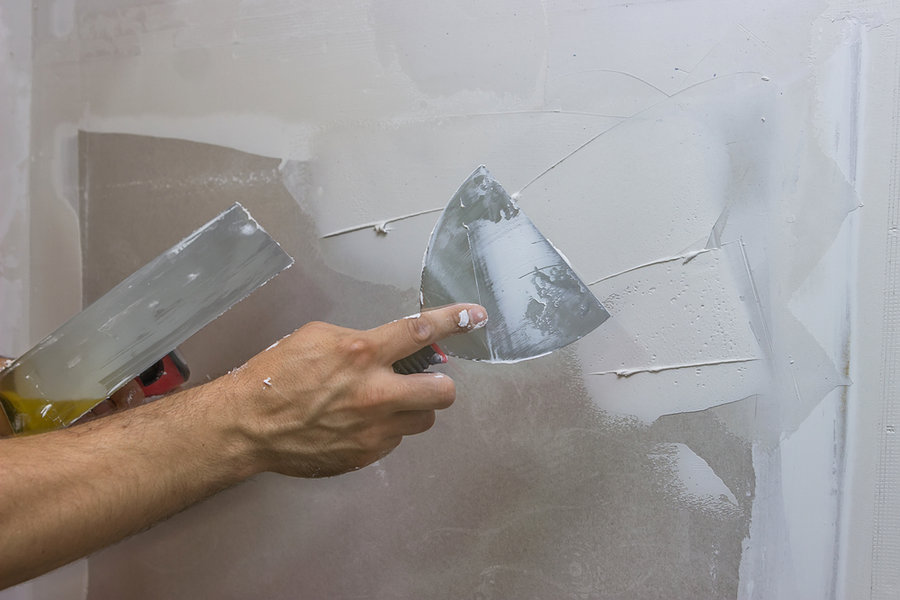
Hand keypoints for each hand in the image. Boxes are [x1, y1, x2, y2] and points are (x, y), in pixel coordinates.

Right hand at [218, 303, 487, 477]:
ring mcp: (372, 429)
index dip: (455, 321)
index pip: (421, 331)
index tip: (475, 316)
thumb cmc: (277, 376)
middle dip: (441, 384)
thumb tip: (391, 345)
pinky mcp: (365, 454)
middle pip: (442, 392)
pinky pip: (394, 439)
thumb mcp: (319, 338)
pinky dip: (385, 429)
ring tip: (384, 403)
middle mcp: (375, 393)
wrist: (249, 424)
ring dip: (412, 408)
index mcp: (362, 354)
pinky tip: (358, 423)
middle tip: (427, 381)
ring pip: (423, 420)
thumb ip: (362, 341)